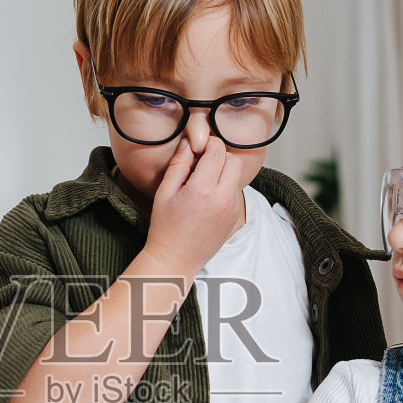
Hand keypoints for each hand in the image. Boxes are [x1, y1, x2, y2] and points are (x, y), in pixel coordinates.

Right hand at [143, 135, 247, 278]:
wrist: (176, 259)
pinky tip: (208, 196)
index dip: (207, 144)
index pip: (217, 151)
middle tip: (202, 163)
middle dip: (219, 156)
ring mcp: (232, 209)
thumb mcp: (165, 192)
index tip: (197, 149)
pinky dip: (226, 187)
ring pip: (238, 175)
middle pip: (234, 160)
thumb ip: (179, 164)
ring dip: (225, 171)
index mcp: (203, 190)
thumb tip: (188, 143)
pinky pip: (236, 191)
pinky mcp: (235, 217)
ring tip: (204, 181)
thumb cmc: (165, 228)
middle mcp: (223, 198)